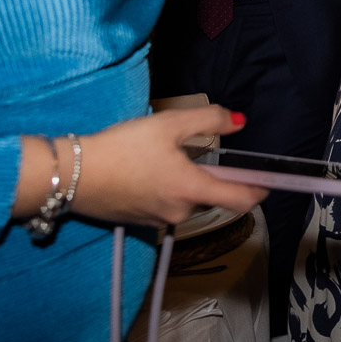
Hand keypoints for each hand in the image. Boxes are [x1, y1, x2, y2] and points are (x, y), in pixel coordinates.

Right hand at [70, 107, 267, 227]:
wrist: (71, 174)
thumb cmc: (123, 147)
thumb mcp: (169, 125)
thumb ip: (209, 120)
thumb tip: (239, 122)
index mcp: (192, 191)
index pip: (242, 200)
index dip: (260, 190)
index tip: (269, 179)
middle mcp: (179, 213)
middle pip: (213, 198)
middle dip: (216, 180)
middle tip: (203, 154)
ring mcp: (158, 220)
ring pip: (189, 202)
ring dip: (190, 184)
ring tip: (169, 159)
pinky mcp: (139, 221)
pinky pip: (166, 206)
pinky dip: (168, 190)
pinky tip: (149, 171)